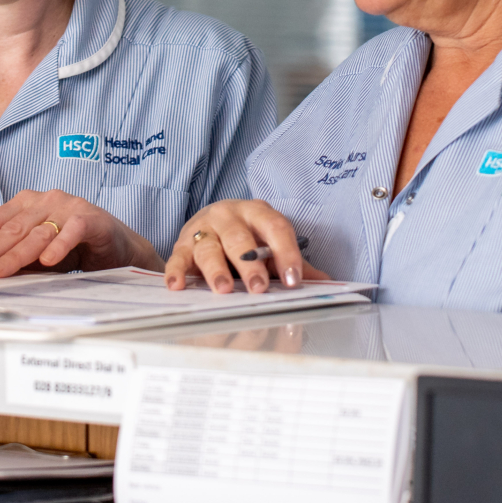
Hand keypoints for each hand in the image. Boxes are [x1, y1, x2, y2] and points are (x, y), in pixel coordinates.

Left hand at [0, 189, 165, 277]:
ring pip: (37, 232)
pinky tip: (48, 261)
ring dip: (16, 255)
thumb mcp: (30, 252)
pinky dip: (60, 246)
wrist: (117, 248)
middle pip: (11, 229)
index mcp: (27, 203)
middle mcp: (46, 200)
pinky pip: (73, 231)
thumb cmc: (73, 248)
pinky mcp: (92, 219)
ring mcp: (69, 206)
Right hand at [163, 200, 329, 294]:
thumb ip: (292, 262)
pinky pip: (177, 258)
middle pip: (239, 239)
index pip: (275, 228)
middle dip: (250, 264)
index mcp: (257, 213)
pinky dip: (175, 272)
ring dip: (216, 269)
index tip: (294, 279)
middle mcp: (228, 216)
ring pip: (209, 248)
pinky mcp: (182, 245)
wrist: (210, 221)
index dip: (286, 253)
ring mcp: (203, 229)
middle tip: (259, 288)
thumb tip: (326, 282)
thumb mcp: (269, 244)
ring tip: (223, 289)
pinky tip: (177, 286)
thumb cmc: (246, 237)